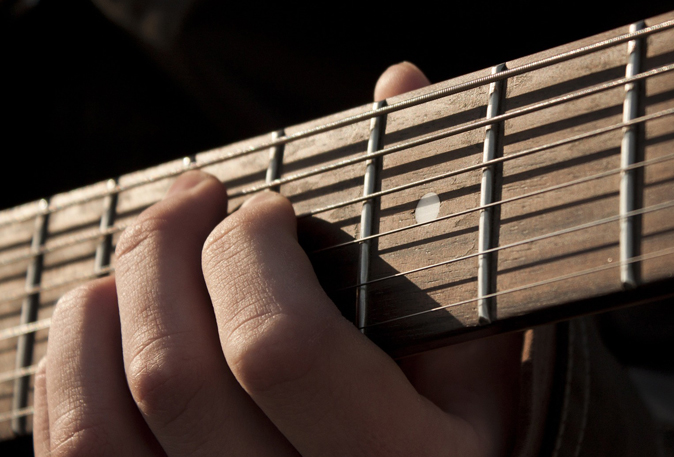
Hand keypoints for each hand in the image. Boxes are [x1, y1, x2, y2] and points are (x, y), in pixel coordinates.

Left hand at [33, 63, 522, 456]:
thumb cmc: (450, 430)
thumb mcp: (470, 347)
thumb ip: (443, 223)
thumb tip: (399, 83)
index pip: (281, 347)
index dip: (251, 251)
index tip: (267, 210)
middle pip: (178, 376)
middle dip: (169, 251)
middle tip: (196, 198)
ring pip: (106, 426)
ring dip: (108, 306)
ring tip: (142, 251)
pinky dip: (69, 369)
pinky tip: (104, 317)